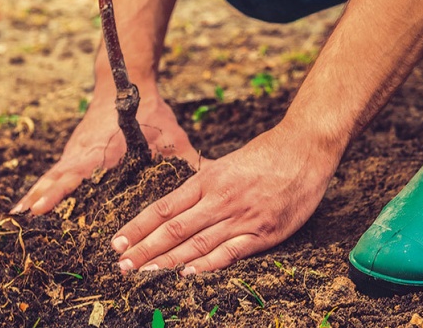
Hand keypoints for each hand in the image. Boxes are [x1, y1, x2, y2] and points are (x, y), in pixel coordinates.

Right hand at [12, 86, 201, 214]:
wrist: (125, 81)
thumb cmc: (151, 111)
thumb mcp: (171, 135)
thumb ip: (187, 159)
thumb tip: (212, 179)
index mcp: (104, 149)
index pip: (77, 172)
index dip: (58, 190)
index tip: (40, 206)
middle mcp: (84, 151)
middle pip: (58, 177)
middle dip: (41, 196)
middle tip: (22, 219)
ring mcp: (76, 150)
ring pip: (53, 174)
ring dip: (37, 193)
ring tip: (18, 216)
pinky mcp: (75, 151)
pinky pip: (56, 171)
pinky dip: (44, 185)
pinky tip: (31, 203)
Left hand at [110, 123, 338, 273]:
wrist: (305, 149)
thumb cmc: (267, 154)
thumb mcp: (228, 163)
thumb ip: (204, 183)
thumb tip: (179, 198)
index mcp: (208, 180)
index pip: (164, 207)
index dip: (139, 226)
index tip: (117, 241)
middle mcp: (220, 199)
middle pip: (174, 229)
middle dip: (145, 249)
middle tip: (121, 265)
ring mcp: (242, 217)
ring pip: (197, 243)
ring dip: (167, 261)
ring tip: (143, 274)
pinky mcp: (264, 233)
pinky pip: (231, 252)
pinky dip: (208, 265)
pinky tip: (187, 274)